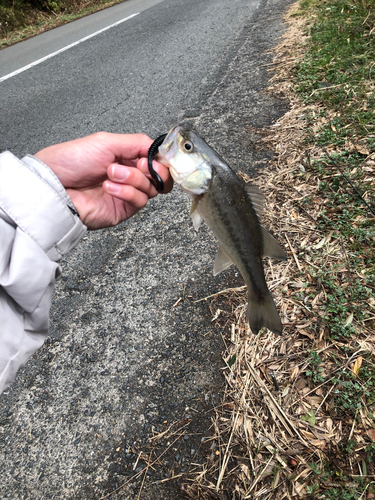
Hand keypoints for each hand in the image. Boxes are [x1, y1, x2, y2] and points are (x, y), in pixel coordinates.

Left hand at [35, 132, 172, 229]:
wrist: (56, 186)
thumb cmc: (71, 161)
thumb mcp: (106, 141)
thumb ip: (137, 143)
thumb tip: (159, 149)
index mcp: (126, 157)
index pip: (156, 160)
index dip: (159, 160)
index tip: (151, 158)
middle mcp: (129, 176)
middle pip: (159, 177)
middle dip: (150, 170)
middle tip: (137, 165)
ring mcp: (126, 194)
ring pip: (151, 189)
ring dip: (132, 179)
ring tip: (111, 174)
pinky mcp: (122, 210)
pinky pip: (139, 201)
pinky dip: (127, 193)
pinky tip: (109, 188)